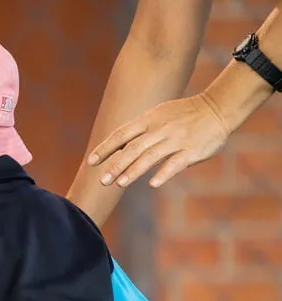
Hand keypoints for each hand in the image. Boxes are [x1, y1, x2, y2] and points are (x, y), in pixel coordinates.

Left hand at [88, 93, 229, 188]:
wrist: (218, 107)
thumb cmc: (184, 115)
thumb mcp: (159, 115)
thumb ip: (140, 131)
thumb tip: (118, 148)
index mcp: (149, 120)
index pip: (122, 134)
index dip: (106, 148)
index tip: (91, 161)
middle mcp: (160, 129)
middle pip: (133, 148)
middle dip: (116, 165)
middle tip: (102, 181)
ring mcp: (176, 140)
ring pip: (151, 156)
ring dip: (134, 171)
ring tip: (119, 184)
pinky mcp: (192, 150)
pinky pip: (175, 163)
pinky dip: (164, 173)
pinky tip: (153, 184)